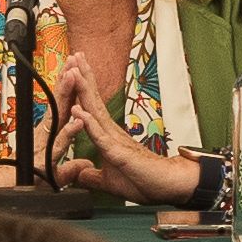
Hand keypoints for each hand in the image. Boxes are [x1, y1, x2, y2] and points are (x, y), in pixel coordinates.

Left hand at [53, 53, 203, 206]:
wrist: (168, 187)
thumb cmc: (143, 181)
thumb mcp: (109, 181)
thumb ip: (92, 176)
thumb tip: (79, 175)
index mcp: (108, 136)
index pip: (91, 108)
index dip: (81, 89)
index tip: (72, 70)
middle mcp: (111, 132)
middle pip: (93, 101)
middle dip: (83, 77)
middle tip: (75, 54)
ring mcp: (115, 141)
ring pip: (95, 111)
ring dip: (84, 90)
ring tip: (75, 70)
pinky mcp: (119, 154)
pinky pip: (101, 137)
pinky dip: (88, 122)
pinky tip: (79, 110)